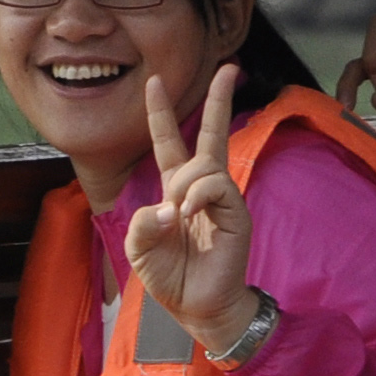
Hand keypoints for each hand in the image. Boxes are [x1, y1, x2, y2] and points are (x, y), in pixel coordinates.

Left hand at [122, 65, 256, 344]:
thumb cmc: (170, 277)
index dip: (160, 113)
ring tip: (178, 216)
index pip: (168, 143)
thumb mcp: (139, 248)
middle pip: (210, 134)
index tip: (156, 82)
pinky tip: (190, 214)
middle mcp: (202, 188)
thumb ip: (140, 222)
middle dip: (219, 99)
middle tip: (230, 68)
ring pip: (204, 164)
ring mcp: (222, 198)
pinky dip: (197, 196)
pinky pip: (216, 186)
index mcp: (176, 190)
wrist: (197, 307)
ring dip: (184, 185)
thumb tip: (169, 206)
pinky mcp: (236, 212)